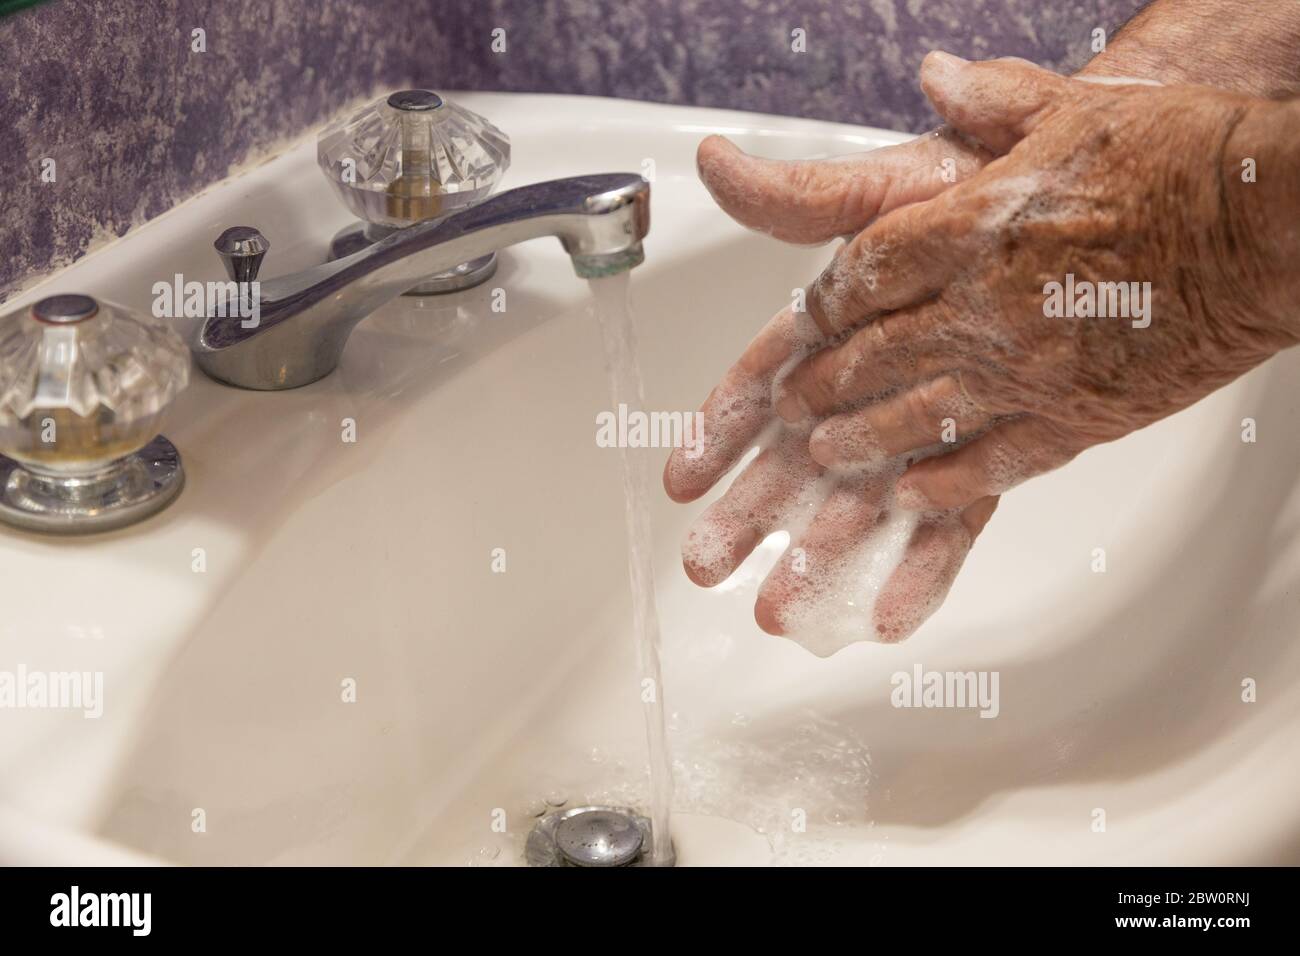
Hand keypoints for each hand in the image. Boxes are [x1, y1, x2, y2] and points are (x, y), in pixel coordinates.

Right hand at [664, 130, 999, 648]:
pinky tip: (889, 617)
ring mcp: (927, 421)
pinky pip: (953, 517)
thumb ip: (806, 196)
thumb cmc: (984, 188)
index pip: (765, 383)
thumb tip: (715, 165)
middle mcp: (874, 380)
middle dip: (749, 512)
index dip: (719, 432)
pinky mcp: (988, 453)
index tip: (680, 480)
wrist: (1096, 205)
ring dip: (819, 557)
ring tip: (781, 614)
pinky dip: (921, 567)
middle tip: (705, 567)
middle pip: (798, 456)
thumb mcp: (889, 187)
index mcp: (838, 323)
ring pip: (862, 498)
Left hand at [775, 53, 1295, 513]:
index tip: (803, 322)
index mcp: (971, 229)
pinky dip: (945, 483)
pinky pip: (993, 463)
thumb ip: (991, 101)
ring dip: (862, 440)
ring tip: (826, 457)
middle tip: (792, 405)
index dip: (823, 303)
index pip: (865, 274)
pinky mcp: (1077, 417)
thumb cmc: (1181, 158)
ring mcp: (1027, 370)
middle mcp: (983, 307)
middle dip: (824, 382)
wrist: (1273, 225)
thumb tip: (935, 77)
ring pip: (917, 417)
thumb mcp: (1072, 108)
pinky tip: (912, 493)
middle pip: (875, 354)